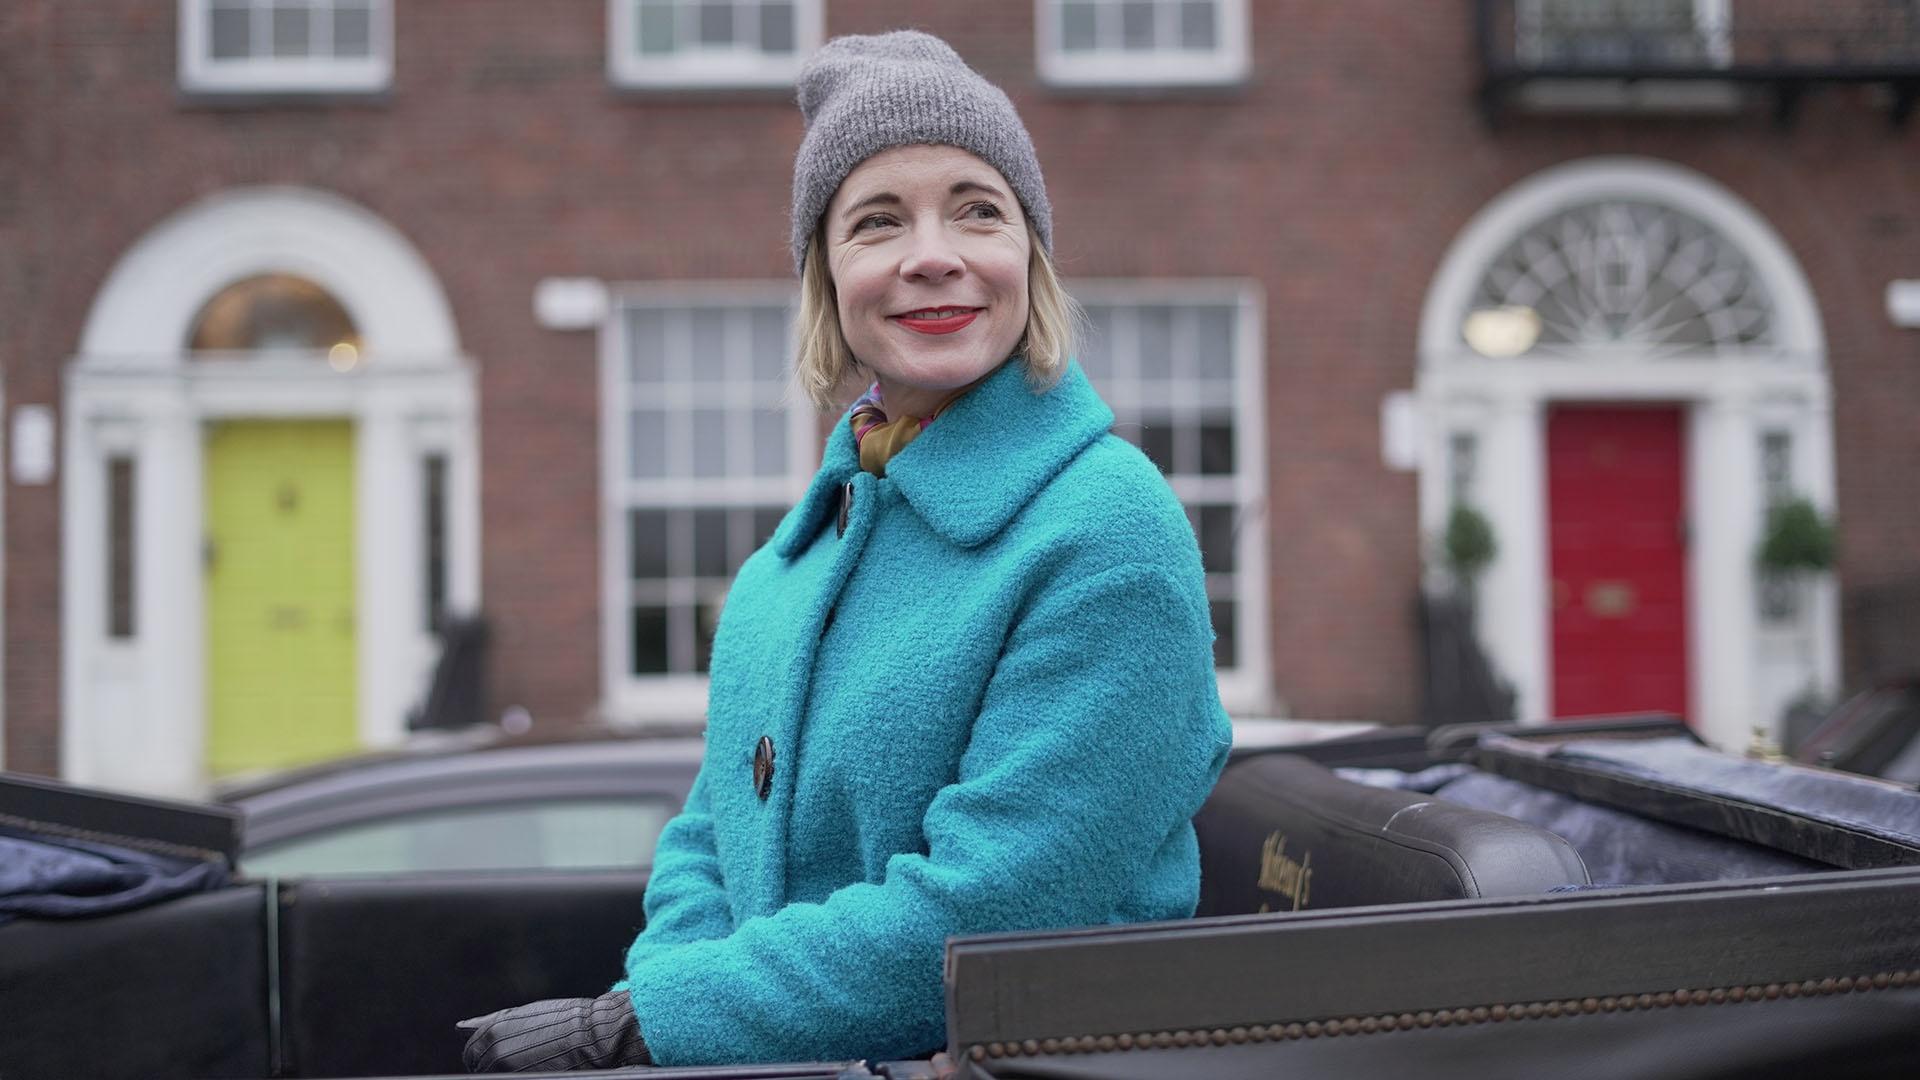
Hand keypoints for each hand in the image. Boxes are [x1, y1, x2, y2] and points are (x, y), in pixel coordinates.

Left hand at [458, 990, 651, 1072]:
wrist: (593, 1035)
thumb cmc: (564, 1020)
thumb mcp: (522, 1014)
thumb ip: (488, 1022)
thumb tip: (460, 1027)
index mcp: (491, 1031)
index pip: (471, 1052)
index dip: (484, 1055)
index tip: (501, 1055)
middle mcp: (493, 1051)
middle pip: (479, 1068)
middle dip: (491, 1066)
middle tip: (519, 1061)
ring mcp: (505, 1069)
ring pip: (492, 1076)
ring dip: (504, 1072)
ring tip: (531, 1063)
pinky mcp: (519, 1078)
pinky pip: (507, 1079)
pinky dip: (514, 1075)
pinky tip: (534, 1069)